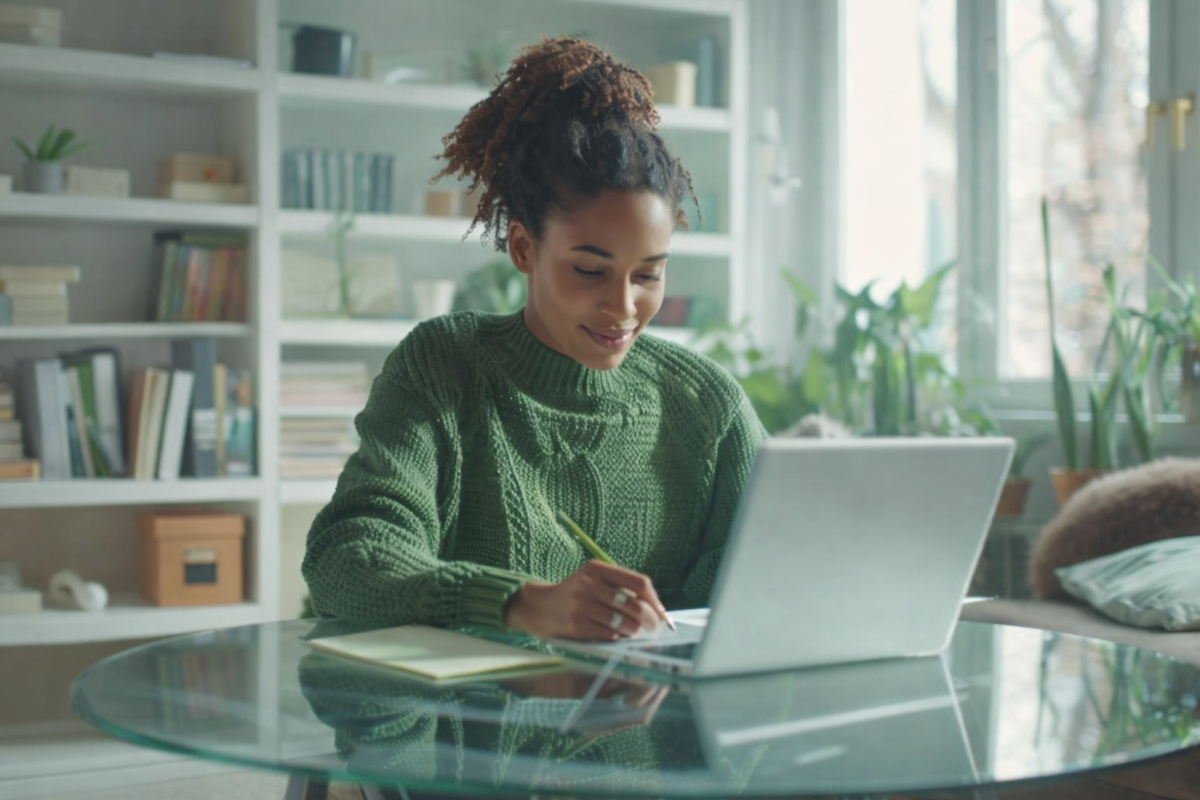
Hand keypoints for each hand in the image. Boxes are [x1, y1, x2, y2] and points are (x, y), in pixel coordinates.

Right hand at [504, 560, 670, 639]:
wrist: (539, 607)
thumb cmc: (575, 595)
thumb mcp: (593, 581)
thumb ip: (619, 589)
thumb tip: (655, 609)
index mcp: (597, 569)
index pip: (638, 582)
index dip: (654, 600)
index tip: (662, 614)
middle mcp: (589, 584)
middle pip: (634, 605)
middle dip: (650, 620)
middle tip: (655, 629)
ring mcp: (582, 605)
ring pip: (623, 622)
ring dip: (634, 631)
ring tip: (635, 633)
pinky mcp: (577, 624)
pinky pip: (609, 634)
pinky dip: (617, 637)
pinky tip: (617, 636)